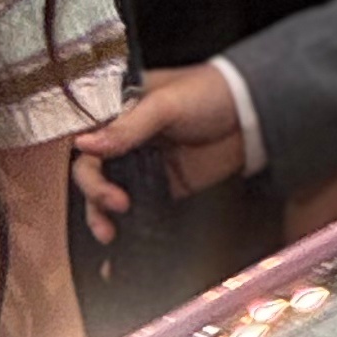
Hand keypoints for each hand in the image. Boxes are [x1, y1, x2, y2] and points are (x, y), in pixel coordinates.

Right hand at [73, 62, 245, 246]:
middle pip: (93, 173)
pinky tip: (122, 244)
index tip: (101, 184)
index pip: (86, 142)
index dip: (87, 166)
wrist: (253, 112)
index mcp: (118, 112)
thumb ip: (126, 127)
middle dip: (96, 194)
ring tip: (108, 235)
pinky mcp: (165, 188)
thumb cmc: (208, 92)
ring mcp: (144, 166)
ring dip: (102, 216)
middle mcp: (125, 141)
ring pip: (109, 195)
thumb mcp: (165, 104)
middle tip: (116, 206)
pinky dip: (129, 227)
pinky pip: (141, 209)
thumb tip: (84, 144)